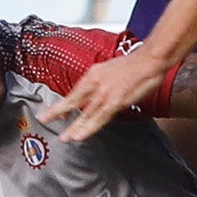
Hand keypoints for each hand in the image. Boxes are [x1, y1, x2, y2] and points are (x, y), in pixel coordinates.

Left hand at [37, 45, 171, 141]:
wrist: (150, 59)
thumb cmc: (135, 64)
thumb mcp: (112, 69)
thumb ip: (102, 83)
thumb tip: (97, 95)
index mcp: (94, 73)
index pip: (74, 92)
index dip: (63, 104)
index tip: (53, 113)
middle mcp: (95, 83)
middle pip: (74, 101)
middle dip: (59, 113)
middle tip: (45, 120)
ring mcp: (104, 93)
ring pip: (86, 114)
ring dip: (75, 127)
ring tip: (65, 137)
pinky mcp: (115, 101)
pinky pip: (99, 118)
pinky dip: (89, 127)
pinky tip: (81, 135)